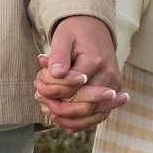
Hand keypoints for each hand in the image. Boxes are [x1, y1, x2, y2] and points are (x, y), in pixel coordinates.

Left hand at [33, 15, 124, 131]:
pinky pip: (101, 113)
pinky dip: (85, 122)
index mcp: (95, 61)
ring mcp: (114, 84)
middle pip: (85, 105)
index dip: (53, 91)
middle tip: (42, 104)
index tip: (37, 87)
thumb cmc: (75, 32)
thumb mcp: (63, 38)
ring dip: (71, 120)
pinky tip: (68, 126)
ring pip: (95, 114)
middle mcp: (108, 75)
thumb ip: (58, 56)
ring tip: (51, 117)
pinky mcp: (115, 90)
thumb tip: (54, 73)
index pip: (72, 87)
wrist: (95, 27)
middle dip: (61, 109)